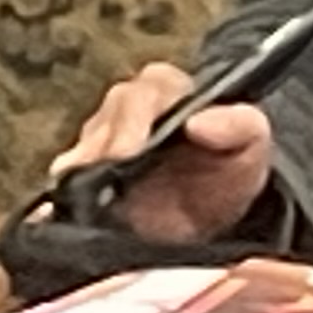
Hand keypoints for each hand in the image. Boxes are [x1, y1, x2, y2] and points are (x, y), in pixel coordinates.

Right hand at [52, 63, 274, 243]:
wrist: (211, 222)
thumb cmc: (228, 171)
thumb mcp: (251, 146)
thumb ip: (239, 125)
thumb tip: (198, 122)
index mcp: (168, 90)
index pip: (146, 90)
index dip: (135, 118)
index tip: (129, 151)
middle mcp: (128, 108)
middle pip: (106, 118)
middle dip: (103, 146)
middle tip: (102, 174)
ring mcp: (100, 141)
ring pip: (81, 148)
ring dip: (81, 172)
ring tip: (82, 198)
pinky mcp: (82, 175)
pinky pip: (65, 182)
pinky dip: (62, 198)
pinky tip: (61, 215)